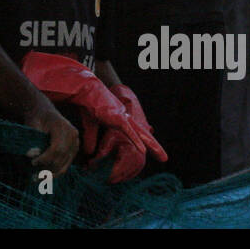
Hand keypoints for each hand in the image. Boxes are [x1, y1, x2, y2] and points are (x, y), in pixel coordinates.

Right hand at [21, 51, 160, 182]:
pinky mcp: (118, 117)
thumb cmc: (88, 105)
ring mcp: (123, 116)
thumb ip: (92, 139)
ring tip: (162, 156)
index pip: (135, 131)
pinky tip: (144, 151)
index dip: (143, 139)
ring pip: (141, 134)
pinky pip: (130, 132)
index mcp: (120, 116)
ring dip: (152, 145)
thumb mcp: (91, 126)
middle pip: (143, 133)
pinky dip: (136, 141)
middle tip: (164, 157)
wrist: (85, 91)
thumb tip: (89, 154)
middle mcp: (125, 116)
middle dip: (153, 145)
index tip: (150, 149)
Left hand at [22, 99, 79, 176]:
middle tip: (33, 176)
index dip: (45, 158)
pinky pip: (67, 163)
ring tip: (38, 179)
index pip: (57, 148)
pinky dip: (57, 171)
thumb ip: (33, 140)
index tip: (33, 162)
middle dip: (47, 168)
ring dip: (52, 173)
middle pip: (62, 157)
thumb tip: (33, 155)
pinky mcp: (74, 148)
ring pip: (65, 163)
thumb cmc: (36, 117)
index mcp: (63, 126)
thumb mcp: (32, 125)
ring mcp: (75, 142)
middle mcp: (73, 134)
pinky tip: (46, 176)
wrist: (44, 112)